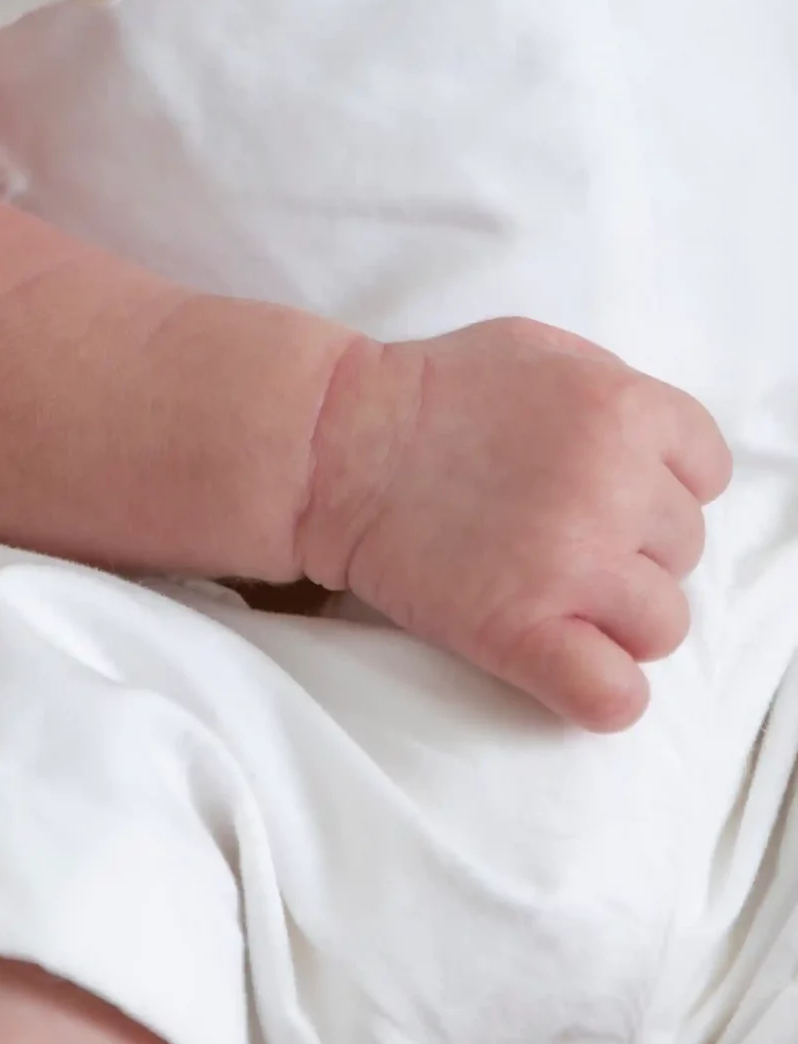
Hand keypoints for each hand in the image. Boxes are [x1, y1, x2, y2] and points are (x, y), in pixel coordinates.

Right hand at [292, 319, 731, 729]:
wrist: (336, 444)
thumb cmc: (432, 390)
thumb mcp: (535, 347)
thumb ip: (613, 388)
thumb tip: (665, 451)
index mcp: (622, 407)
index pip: (707, 470)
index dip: (661, 482)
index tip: (610, 488)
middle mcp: (614, 484)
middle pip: (683, 548)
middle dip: (631, 545)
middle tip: (557, 533)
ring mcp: (574, 563)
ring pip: (663, 625)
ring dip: (617, 616)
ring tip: (551, 590)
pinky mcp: (525, 632)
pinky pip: (617, 697)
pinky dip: (600, 690)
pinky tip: (562, 659)